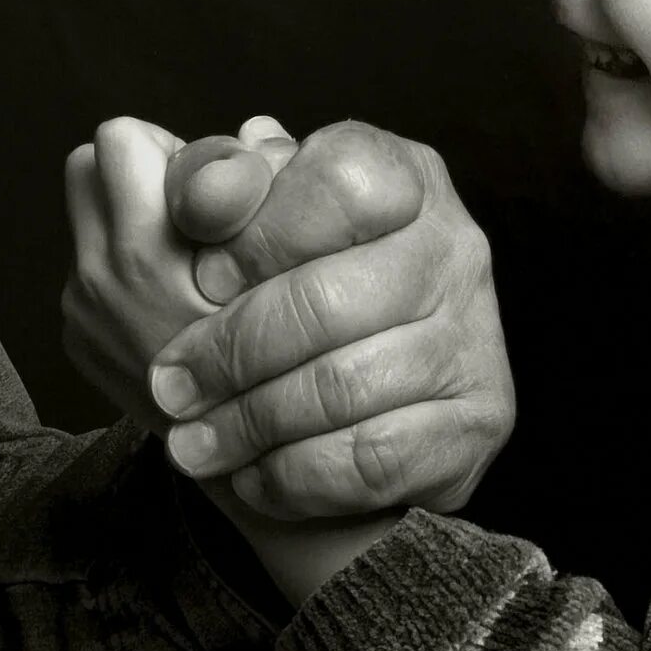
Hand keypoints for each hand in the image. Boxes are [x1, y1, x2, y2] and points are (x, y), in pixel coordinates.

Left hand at [60, 115, 295, 423]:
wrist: (250, 463)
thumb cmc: (289, 355)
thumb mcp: (290, 258)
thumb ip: (269, 183)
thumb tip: (255, 129)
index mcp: (143, 249)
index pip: (122, 140)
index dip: (175, 153)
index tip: (209, 192)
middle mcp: (97, 280)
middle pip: (87, 167)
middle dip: (138, 172)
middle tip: (193, 211)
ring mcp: (82, 314)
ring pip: (88, 217)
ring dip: (132, 218)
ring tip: (187, 258)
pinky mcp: (80, 340)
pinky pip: (91, 267)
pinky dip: (126, 268)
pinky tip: (175, 303)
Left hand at [148, 122, 514, 519]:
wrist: (374, 393)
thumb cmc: (287, 286)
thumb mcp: (245, 219)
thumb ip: (214, 184)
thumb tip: (206, 186)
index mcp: (401, 176)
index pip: (337, 183)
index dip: (259, 236)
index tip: (202, 279)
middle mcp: (452, 247)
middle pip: (329, 299)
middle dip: (231, 352)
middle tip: (170, 386)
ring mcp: (474, 336)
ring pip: (344, 386)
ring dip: (250, 423)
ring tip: (191, 443)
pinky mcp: (480, 422)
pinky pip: (374, 459)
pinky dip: (298, 474)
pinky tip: (254, 475)